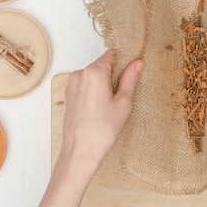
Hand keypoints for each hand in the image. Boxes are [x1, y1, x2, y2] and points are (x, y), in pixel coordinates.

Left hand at [61, 50, 142, 165]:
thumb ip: (130, 79)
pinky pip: (85, 86)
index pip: (112, 55)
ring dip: (104, 84)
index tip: (131, 72)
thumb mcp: (123, 103)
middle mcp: (79, 75)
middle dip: (114, 75)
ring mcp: (72, 85)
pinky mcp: (69, 95)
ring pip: (93, 76)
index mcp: (93, 73)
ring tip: (110, 105)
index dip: (124, 62)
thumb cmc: (102, 130)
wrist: (80, 151)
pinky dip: (94, 92)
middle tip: (122, 95)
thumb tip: (137, 64)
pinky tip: (100, 108)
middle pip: (102, 65)